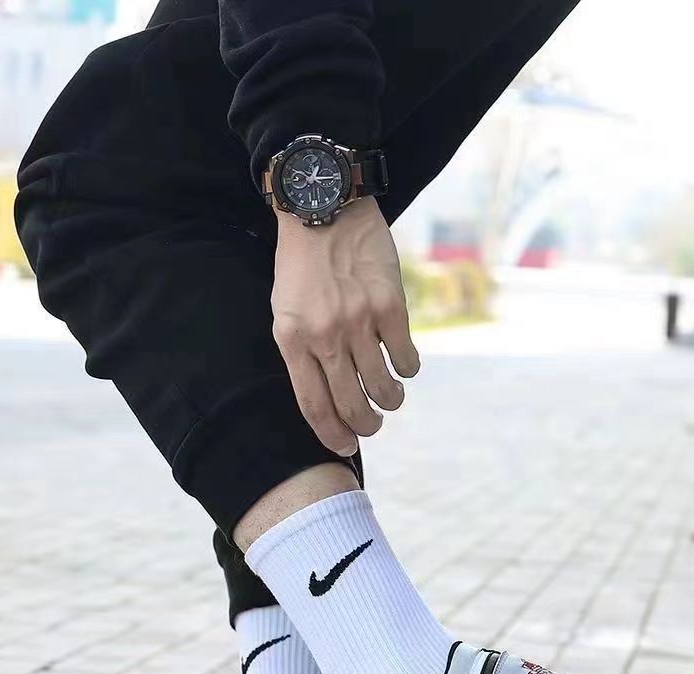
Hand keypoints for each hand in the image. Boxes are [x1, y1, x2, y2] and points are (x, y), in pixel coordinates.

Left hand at [271, 197, 420, 456]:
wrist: (324, 206)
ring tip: (391, 399)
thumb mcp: (285, 311)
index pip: (314, 406)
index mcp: (293, 340)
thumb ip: (302, 352)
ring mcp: (359, 321)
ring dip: (390, 401)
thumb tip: (327, 396)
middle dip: (365, 426)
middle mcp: (325, 336)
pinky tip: (405, 367)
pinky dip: (408, 369)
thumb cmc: (302, 265)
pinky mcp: (390, 306)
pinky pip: (405, 356)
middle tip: (372, 427)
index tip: (345, 447)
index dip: (332, 434)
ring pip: (383, 387)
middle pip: (350, 404)